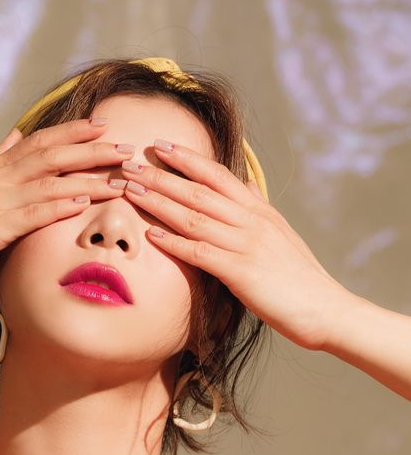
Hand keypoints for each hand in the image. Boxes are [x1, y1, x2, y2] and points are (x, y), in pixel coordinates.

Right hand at [0, 120, 132, 289]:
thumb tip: (16, 132)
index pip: (41, 139)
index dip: (74, 130)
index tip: (104, 124)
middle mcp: (0, 176)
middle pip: (54, 154)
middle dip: (93, 150)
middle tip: (126, 148)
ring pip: (52, 182)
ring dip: (89, 179)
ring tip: (120, 180)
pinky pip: (34, 213)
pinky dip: (60, 205)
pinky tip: (84, 202)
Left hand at [121, 141, 349, 350]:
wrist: (326, 309)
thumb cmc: (299, 278)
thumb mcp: (280, 236)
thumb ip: (257, 213)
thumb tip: (242, 189)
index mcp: (260, 211)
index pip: (218, 175)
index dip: (187, 158)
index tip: (160, 145)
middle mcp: (252, 221)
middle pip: (198, 191)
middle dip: (161, 175)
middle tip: (129, 163)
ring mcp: (247, 245)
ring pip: (194, 216)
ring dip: (158, 202)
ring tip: (130, 190)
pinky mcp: (242, 273)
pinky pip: (201, 253)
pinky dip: (175, 242)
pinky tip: (151, 235)